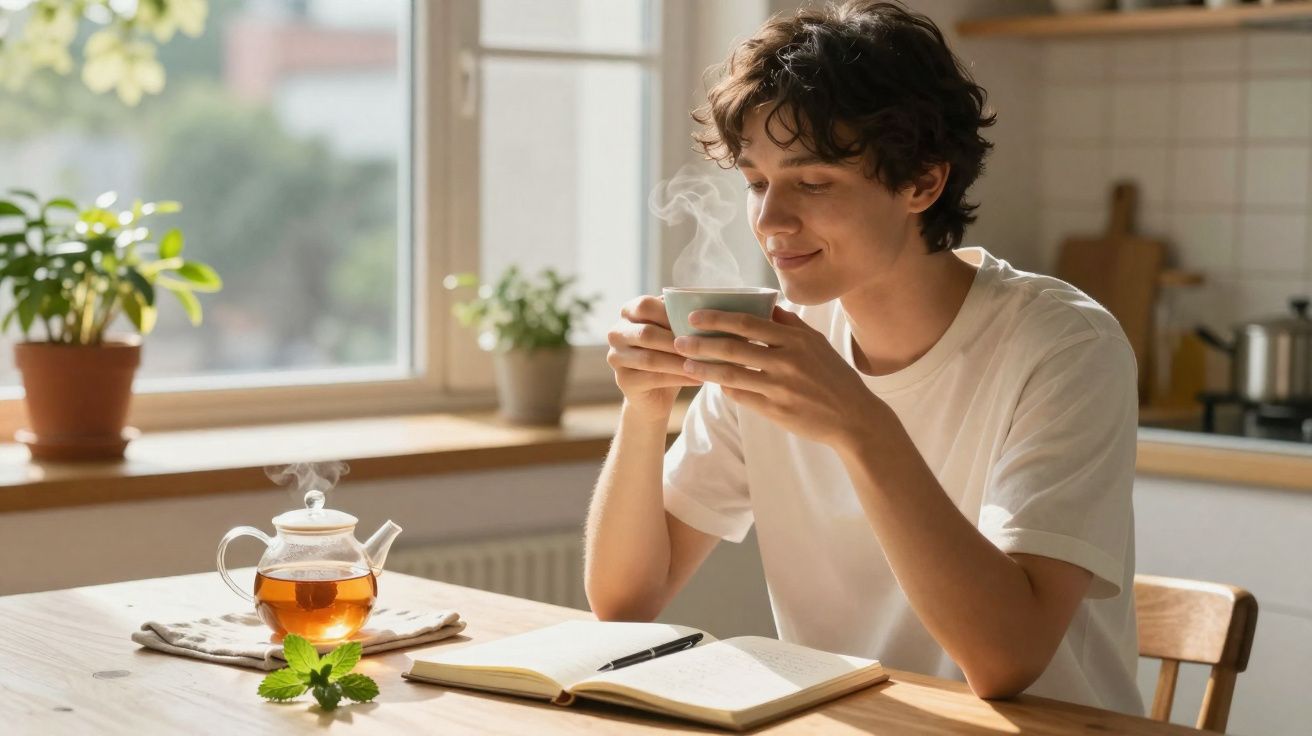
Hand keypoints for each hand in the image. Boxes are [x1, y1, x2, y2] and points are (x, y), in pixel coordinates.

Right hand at [606, 295, 703, 419]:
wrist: (656, 392)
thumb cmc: (668, 351)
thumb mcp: (672, 330)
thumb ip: (677, 316)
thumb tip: (698, 304)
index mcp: (627, 313)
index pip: (645, 306)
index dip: (670, 313)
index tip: (697, 322)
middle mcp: (616, 333)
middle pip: (646, 333)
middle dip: (676, 340)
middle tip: (704, 345)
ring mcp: (616, 358)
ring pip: (650, 359)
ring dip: (679, 362)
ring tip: (703, 364)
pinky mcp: (623, 381)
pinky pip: (653, 379)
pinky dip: (679, 378)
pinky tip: (698, 379)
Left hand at [672, 306, 885, 446]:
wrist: (853, 417)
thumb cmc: (833, 376)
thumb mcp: (816, 343)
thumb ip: (789, 324)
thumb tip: (764, 304)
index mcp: (795, 339)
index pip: (747, 322)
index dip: (717, 318)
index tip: (694, 316)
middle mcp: (787, 361)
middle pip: (733, 347)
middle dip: (701, 343)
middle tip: (678, 340)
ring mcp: (780, 387)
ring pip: (731, 374)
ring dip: (704, 368)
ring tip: (685, 363)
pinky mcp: (776, 410)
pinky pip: (741, 397)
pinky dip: (724, 388)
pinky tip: (712, 382)